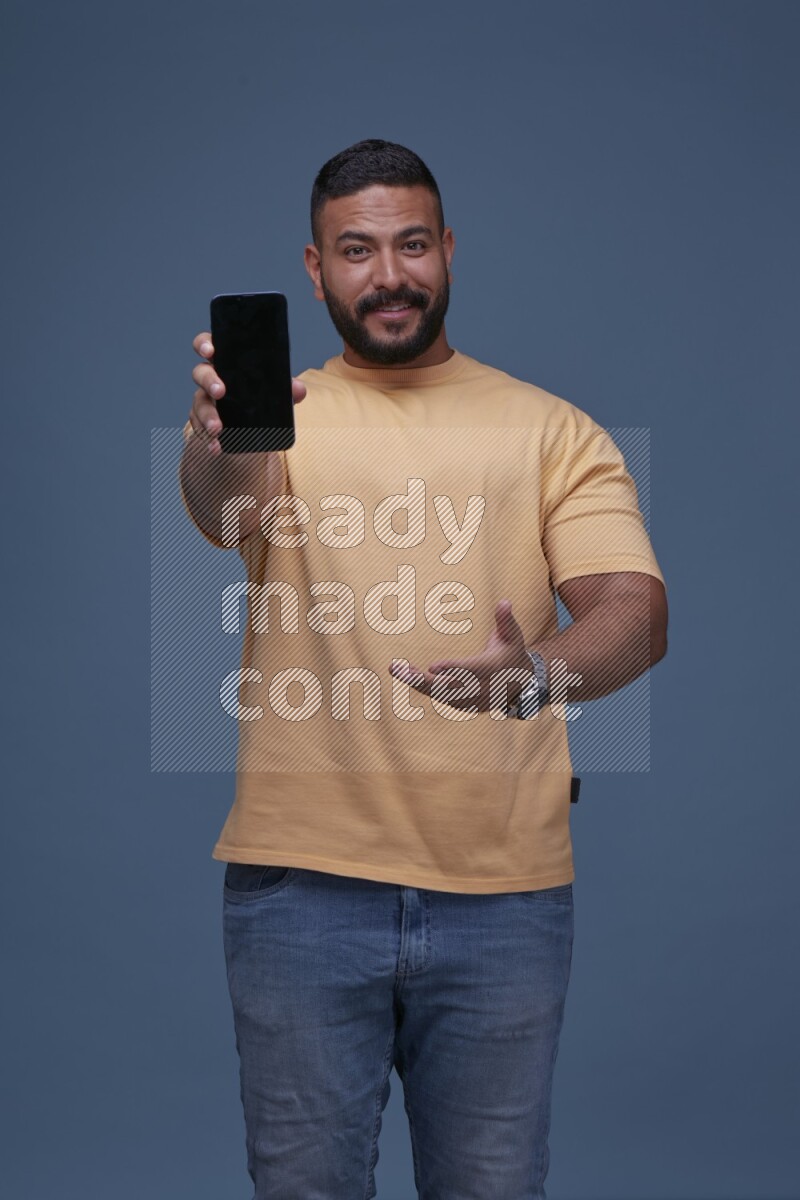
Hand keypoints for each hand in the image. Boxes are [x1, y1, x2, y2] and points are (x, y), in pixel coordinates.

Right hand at [189, 330, 306, 455]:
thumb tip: (298, 389)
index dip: (205, 344)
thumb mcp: (275, 391)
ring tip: (217, 428)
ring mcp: (204, 401)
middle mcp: (211, 379)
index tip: (210, 350)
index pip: (209, 346)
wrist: (255, 426)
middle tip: (221, 392)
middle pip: (200, 374)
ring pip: (199, 404)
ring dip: (207, 416)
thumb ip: (287, 388)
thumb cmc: (260, 396)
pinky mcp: (203, 422)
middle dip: (209, 381)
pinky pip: (200, 429)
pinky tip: (216, 447)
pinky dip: (208, 439)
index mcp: (225, 364)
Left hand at [388, 599, 532, 712]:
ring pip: (441, 694)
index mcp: (495, 670)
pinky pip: (440, 697)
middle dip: (423, 680)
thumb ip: (505, 620)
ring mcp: (473, 700)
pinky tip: (405, 675)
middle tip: (399, 669)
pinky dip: (423, 687)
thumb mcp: (513, 635)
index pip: (473, 670)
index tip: (433, 667)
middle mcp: (483, 689)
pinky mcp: (464, 704)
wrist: (521, 683)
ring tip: (396, 669)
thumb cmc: (512, 651)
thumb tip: (504, 601)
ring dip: (417, 683)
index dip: (454, 669)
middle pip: (450, 687)